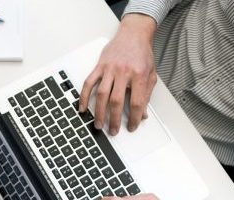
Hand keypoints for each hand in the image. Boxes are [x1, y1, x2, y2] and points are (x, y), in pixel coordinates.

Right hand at [79, 14, 157, 135]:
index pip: (136, 102)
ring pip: (102, 94)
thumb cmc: (142, 53)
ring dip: (99, 112)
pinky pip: (89, 83)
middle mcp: (123, 72)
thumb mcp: (150, 74)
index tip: (133, 126)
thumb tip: (143, 114)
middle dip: (114, 119)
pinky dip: (84, 96)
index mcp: (139, 75)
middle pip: (116, 101)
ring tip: (98, 124)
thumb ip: (146, 94)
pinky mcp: (99, 66)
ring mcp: (109, 69)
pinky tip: (82, 108)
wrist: (133, 34)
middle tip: (113, 131)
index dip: (135, 118)